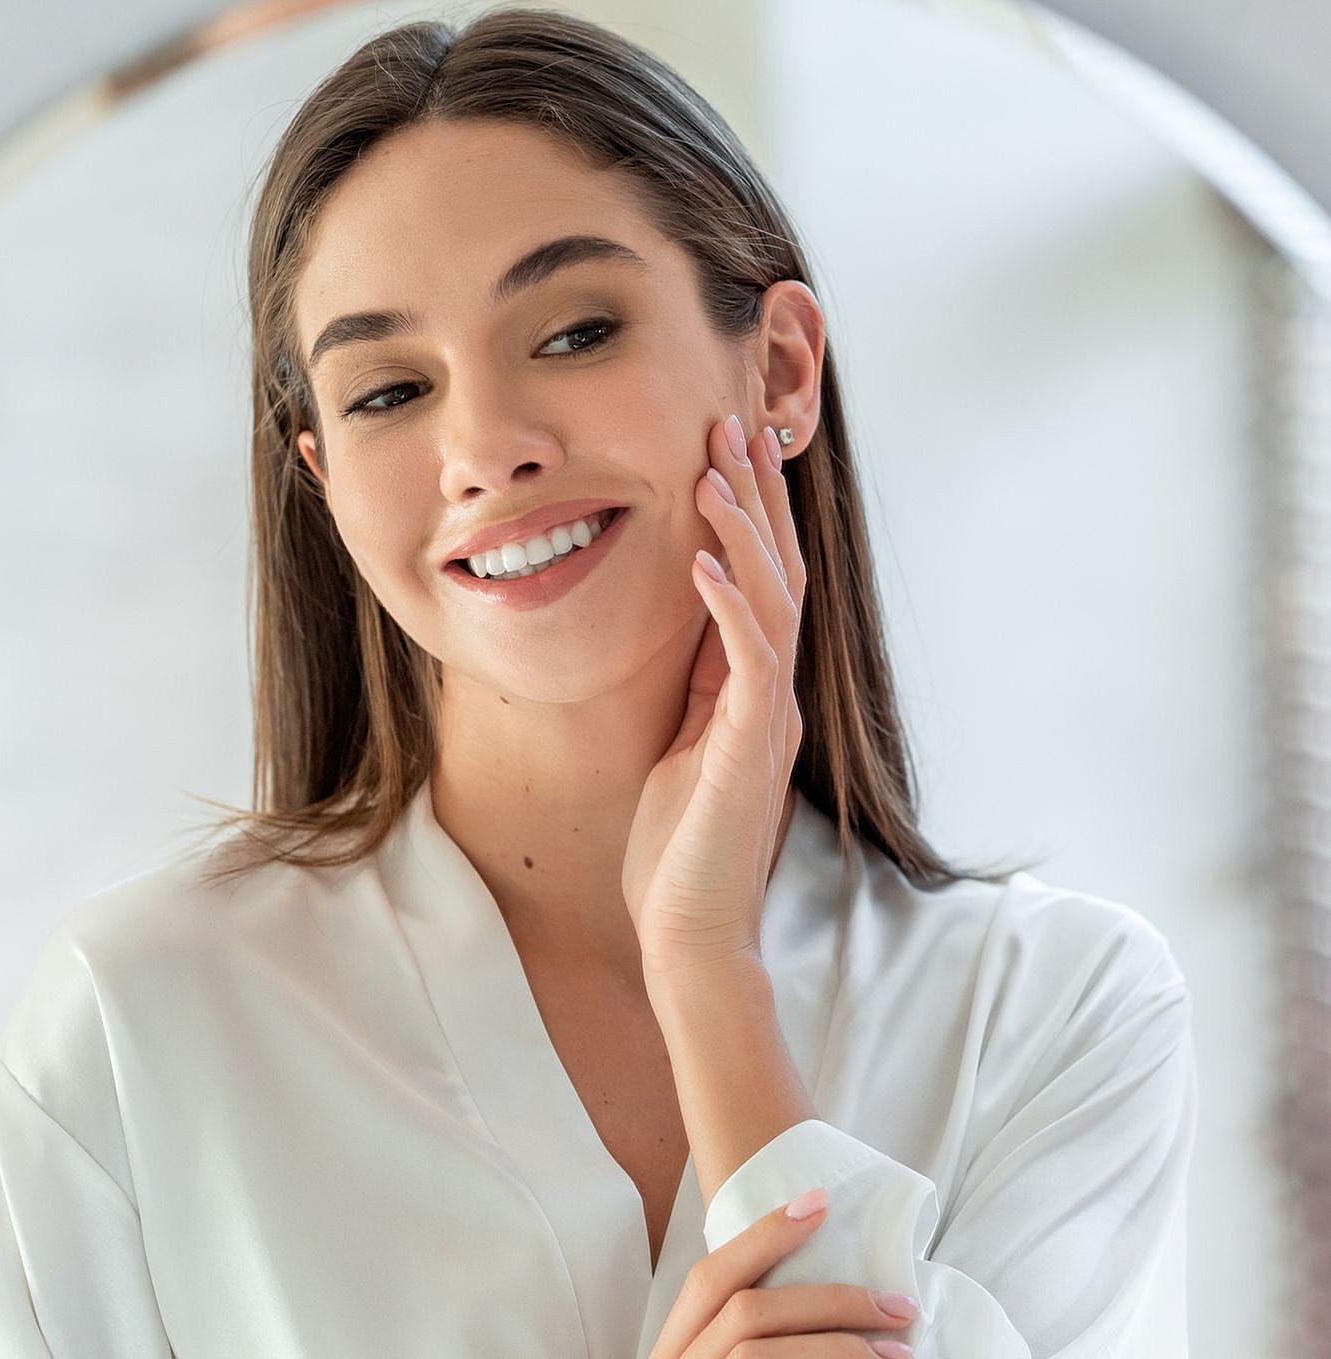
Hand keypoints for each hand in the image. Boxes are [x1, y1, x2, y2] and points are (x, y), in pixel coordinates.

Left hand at [621, 414, 806, 973]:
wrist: (688, 935)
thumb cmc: (676, 850)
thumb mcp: (681, 748)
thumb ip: (698, 688)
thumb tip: (692, 627)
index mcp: (752, 694)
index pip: (760, 585)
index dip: (749, 517)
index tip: (726, 452)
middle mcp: (771, 698)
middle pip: (777, 575)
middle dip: (756, 499)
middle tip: (732, 425)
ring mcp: (767, 722)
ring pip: (771, 603)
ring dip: (744, 532)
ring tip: (715, 469)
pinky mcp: (749, 752)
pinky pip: (748, 663)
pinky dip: (727, 606)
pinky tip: (699, 560)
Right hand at [646, 1190, 918, 1358]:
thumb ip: (740, 1341)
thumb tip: (822, 1308)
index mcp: (670, 1353)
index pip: (710, 1277)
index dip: (763, 1234)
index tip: (820, 1200)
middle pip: (748, 1312)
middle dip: (829, 1299)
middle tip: (898, 1304)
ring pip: (762, 1355)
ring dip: (839, 1347)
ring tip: (900, 1357)